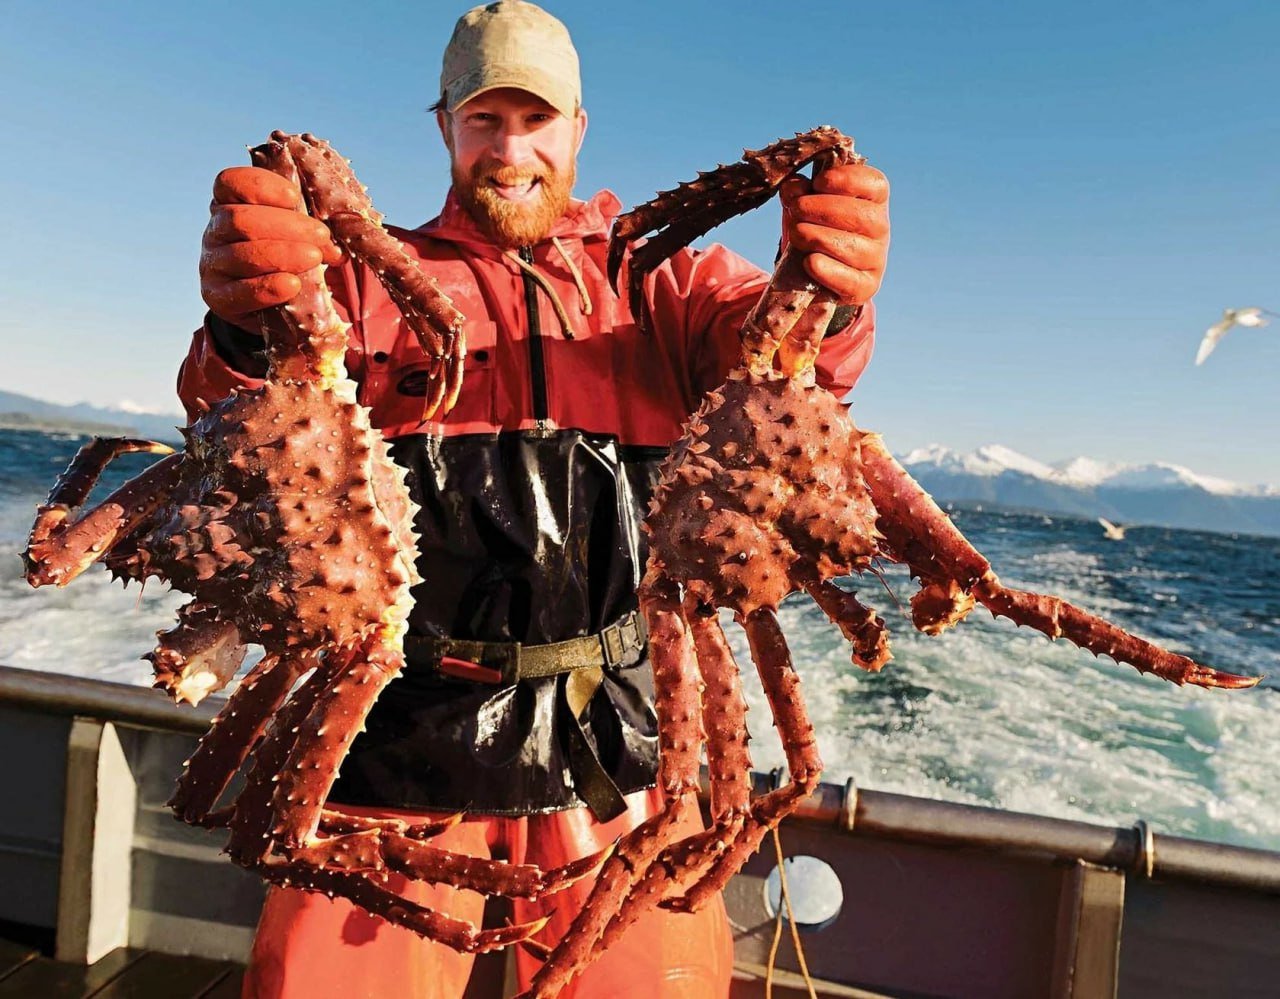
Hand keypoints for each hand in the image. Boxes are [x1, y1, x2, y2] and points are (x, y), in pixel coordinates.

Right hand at [199, 167, 342, 325]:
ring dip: (281, 254)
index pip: (230, 183)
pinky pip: (238, 293)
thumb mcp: (299, 234)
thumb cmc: (289, 257)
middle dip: (285, 225)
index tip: (294, 197)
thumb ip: (309, 226)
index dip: (260, 185)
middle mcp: (215, 231)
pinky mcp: (218, 298)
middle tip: (321, 234)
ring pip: (240, 254)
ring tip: (314, 257)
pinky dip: (267, 288)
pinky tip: (292, 285)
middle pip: (239, 219)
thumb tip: (334, 242)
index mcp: (230, 205)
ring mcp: (213, 265)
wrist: (273, 305)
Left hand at [780, 162, 888, 305]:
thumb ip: (799, 192)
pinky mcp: (866, 287)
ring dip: (818, 237)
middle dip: (823, 209)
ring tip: (797, 234)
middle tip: (797, 209)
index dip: (848, 179)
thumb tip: (793, 188)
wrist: (810, 274)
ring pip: (854, 247)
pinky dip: (826, 270)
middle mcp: (881, 229)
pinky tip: (809, 262)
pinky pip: (850, 280)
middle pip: (862, 215)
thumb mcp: (804, 206)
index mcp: (873, 201)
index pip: (875, 184)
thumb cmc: (813, 230)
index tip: (819, 182)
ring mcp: (876, 260)